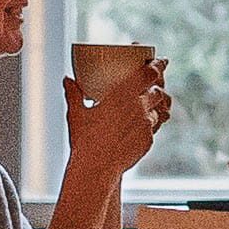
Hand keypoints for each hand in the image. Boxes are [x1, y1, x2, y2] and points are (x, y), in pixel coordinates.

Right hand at [60, 63, 170, 178]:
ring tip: (140, 110)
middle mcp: (139, 107)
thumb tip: (67, 79)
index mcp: (123, 94)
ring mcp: (146, 124)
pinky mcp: (149, 140)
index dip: (158, 65)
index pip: (149, 73)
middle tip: (151, 84)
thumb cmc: (84, 139)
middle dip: (156, 87)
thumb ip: (74, 94)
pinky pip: (152, 128)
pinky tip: (136, 129)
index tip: (161, 60)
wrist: (96, 167)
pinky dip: (147, 126)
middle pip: (157, 91)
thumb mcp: (77, 114)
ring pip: (156, 110)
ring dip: (151, 108)